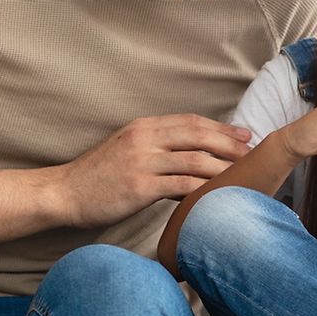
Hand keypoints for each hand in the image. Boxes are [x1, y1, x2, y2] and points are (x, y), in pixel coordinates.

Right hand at [55, 114, 252, 229]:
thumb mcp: (126, 151)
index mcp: (143, 127)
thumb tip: (190, 160)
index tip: (243, 134)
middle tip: (252, 151)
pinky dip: (204, 188)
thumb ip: (156, 149)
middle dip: (229, 142)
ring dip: (223, 167)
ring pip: (194, 159)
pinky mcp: (139, 186)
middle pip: (197, 135)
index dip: (220, 127)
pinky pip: (181, 185)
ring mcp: (142, 161)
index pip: (190, 121)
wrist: (64, 193)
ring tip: (244, 174)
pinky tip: (220, 194)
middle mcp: (144, 138)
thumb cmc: (96, 177)